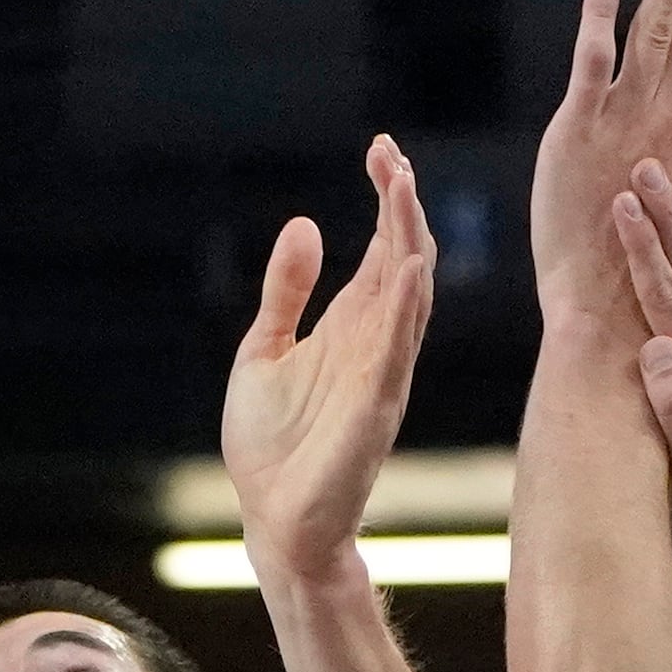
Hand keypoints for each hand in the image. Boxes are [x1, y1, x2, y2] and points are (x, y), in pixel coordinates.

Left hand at [224, 136, 437, 582]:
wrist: (273, 521)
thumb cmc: (273, 447)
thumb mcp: (263, 351)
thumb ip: (285, 292)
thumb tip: (304, 226)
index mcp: (351, 328)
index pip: (381, 249)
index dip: (386, 199)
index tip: (381, 150)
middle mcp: (375, 343)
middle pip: (403, 259)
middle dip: (401, 206)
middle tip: (392, 156)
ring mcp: (381, 374)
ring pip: (408, 295)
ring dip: (408, 241)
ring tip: (403, 189)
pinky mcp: (374, 407)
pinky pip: (395, 351)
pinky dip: (402, 309)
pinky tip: (407, 268)